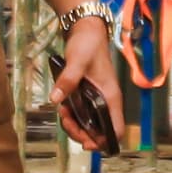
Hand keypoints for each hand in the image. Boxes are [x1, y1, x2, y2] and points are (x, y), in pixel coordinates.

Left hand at [51, 15, 118, 153]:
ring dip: (75, 125)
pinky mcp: (88, 96)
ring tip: (62, 113)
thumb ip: (68, 80)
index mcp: (110, 97)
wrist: (84, 29)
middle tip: (65, 121)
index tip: (85, 143)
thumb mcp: (77, 61)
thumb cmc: (87, 44)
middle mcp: (106, 102)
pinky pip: (81, 114)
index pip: (116, 130)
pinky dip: (72, 116)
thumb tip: (55, 100)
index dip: (104, 142)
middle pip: (99, 132)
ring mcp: (97, 100)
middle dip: (82, 134)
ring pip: (89, 125)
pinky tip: (62, 106)